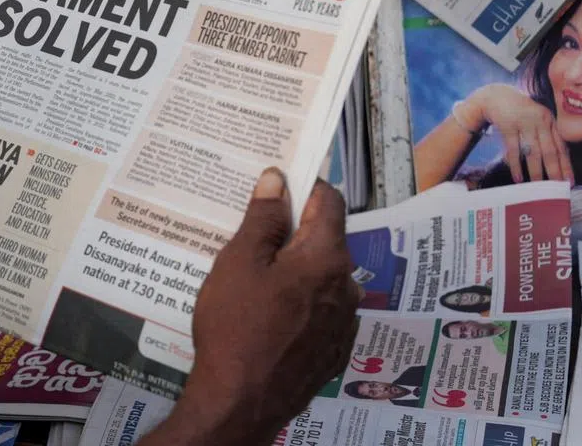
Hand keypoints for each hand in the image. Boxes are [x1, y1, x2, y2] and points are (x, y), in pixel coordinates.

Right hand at [149, 170, 358, 445]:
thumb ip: (262, 218)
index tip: (276, 186)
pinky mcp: (335, 350)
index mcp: (326, 256)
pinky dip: (300, 304)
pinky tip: (268, 317)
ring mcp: (345, 322)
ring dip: (295, 270)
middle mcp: (346, 285)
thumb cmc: (235, 325)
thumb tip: (277, 179)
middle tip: (251, 239)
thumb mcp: (238, 261)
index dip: (303, 185)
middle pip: (324, 240)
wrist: (241, 402)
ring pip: (321, 277)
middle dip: (292, 232)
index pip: (328, 200)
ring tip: (253, 284)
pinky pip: (321, 311)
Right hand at [464, 84, 572, 182]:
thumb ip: (545, 135)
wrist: (495, 96)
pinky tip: (518, 177)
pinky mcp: (508, 126)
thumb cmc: (518, 112)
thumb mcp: (536, 119)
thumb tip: (556, 162)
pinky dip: (516, 166)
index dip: (566, 165)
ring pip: (532, 152)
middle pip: (549, 151)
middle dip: (554, 171)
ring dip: (535, 171)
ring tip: (537, 186)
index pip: (561, 146)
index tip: (569, 180)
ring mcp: (524, 123)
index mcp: (549, 121)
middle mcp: (540, 121)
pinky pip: (513, 150)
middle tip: (556, 187)